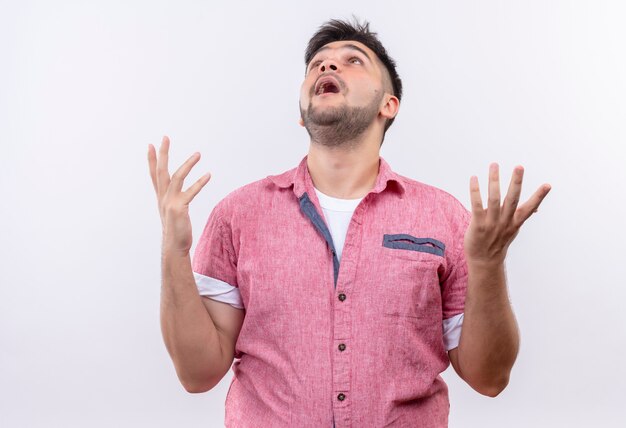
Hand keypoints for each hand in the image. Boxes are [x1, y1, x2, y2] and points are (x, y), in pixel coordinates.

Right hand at [148, 136, 210, 255]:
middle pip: (161, 171)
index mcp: (161, 197)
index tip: (151, 145)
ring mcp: (170, 202)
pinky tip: (208, 175)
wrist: (174, 246)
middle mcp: (163, 198)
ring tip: (198, 154)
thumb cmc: (176, 230)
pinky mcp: (179, 208)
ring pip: (177, 177)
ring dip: (187, 164)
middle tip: (165, 137)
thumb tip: (178, 195)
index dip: (152, 160)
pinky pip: (190, 192)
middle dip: (162, 154)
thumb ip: (173, 201)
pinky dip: (199, 182)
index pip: (154, 175)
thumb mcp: (172, 212)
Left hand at [464, 163, 550, 265]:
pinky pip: (477, 206)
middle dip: (516, 183)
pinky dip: (475, 191)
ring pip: (494, 200)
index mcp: (515, 222)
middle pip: (512, 200)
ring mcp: (492, 224)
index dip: (539, 197)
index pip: (529, 208)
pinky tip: (474, 179)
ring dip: (494, 181)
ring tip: (494, 165)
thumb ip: (522, 216)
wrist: (484, 262)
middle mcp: (505, 222)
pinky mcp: (478, 226)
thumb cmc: (498, 241)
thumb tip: (536, 207)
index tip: (548, 185)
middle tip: (519, 167)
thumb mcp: (513, 229)